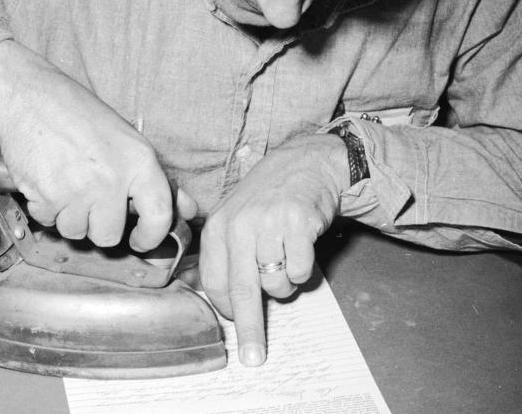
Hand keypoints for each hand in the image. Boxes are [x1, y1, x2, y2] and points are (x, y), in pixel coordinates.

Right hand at [0, 40, 195, 250]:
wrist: (28, 97)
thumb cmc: (77, 114)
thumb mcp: (126, 139)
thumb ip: (154, 179)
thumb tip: (188, 209)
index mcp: (139, 161)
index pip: (160, 216)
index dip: (151, 236)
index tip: (140, 241)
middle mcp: (112, 179)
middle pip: (109, 235)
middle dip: (97, 224)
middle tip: (87, 198)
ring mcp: (79, 190)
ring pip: (76, 232)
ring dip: (68, 216)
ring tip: (64, 183)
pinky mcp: (47, 197)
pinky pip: (48, 221)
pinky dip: (44, 208)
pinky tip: (46, 181)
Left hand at [199, 133, 349, 365]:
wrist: (306, 163)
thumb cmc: (268, 196)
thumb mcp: (236, 215)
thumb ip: (226, 253)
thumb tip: (221, 299)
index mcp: (219, 227)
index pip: (215, 282)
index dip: (227, 308)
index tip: (234, 325)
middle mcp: (240, 225)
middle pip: (242, 290)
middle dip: (249, 329)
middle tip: (253, 357)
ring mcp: (269, 224)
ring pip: (276, 283)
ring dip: (285, 284)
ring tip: (287, 258)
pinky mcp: (298, 224)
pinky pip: (301, 271)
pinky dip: (305, 270)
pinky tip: (302, 246)